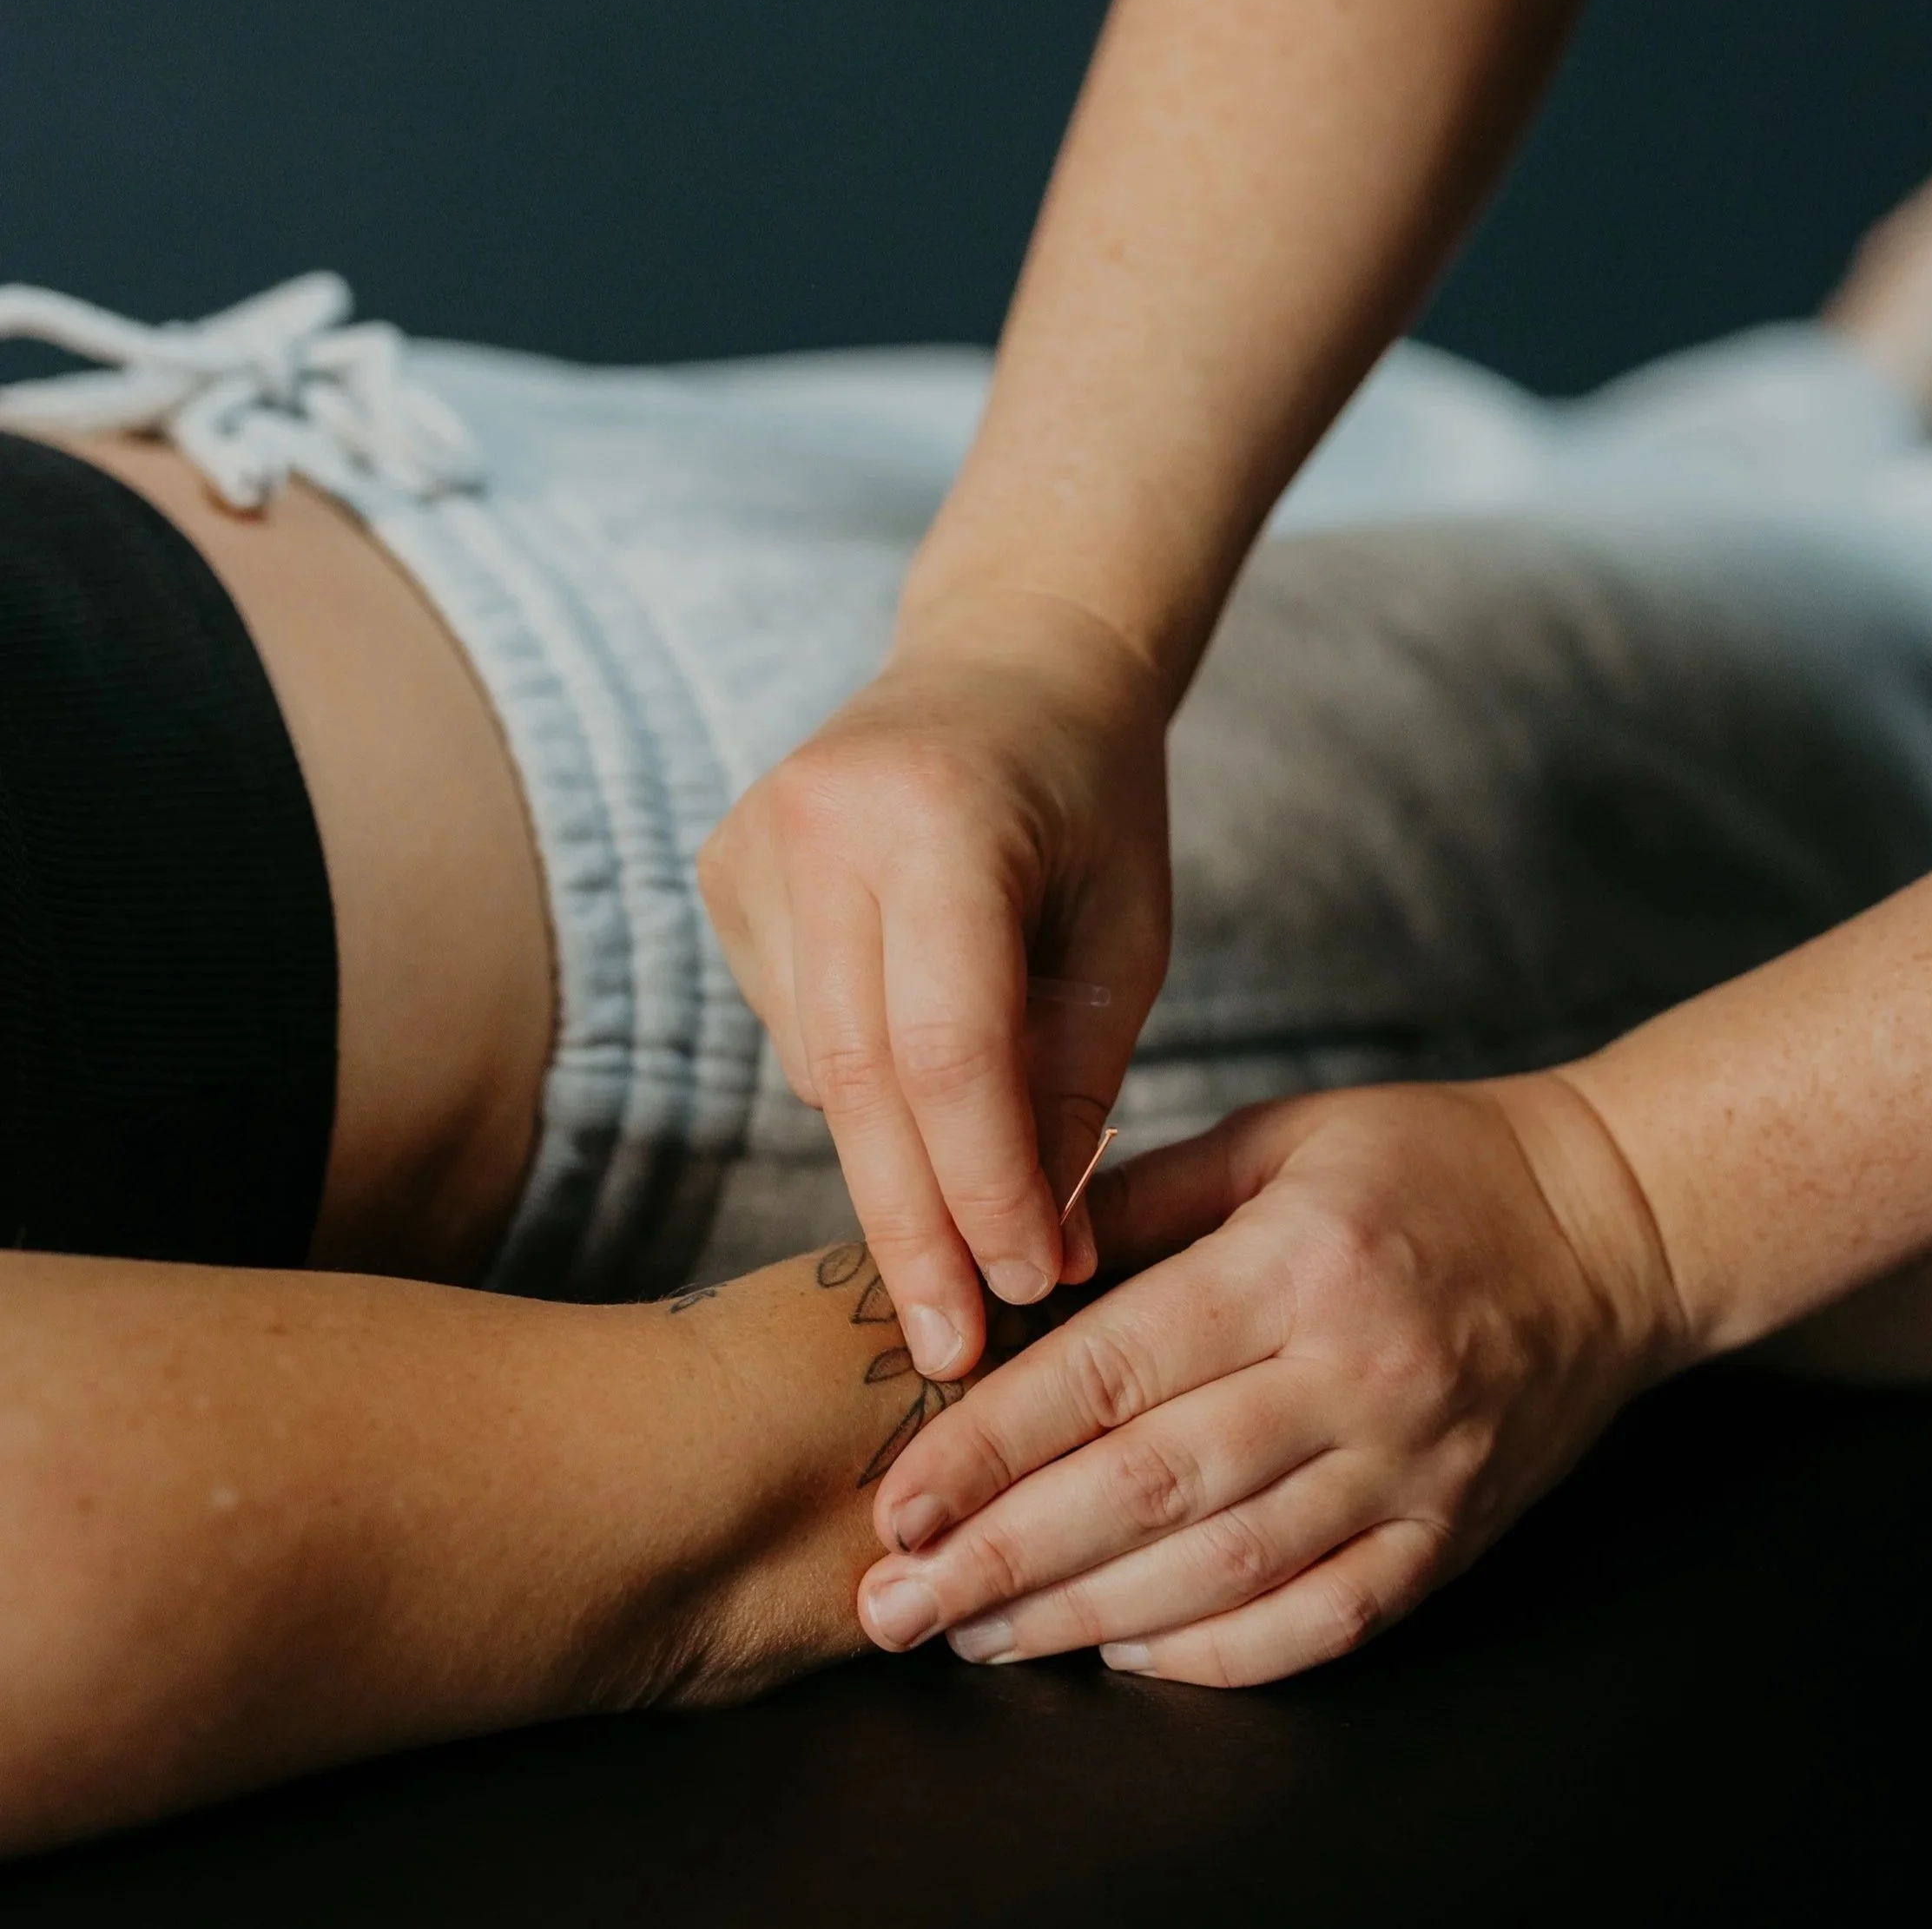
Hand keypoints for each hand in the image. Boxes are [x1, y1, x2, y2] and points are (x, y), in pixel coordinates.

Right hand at [697, 594, 1170, 1379]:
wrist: (1006, 664)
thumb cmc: (1092, 806)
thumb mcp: (1124, 937)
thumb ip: (1072, 1086)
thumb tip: (1040, 1254)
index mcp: (939, 817)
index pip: (947, 1048)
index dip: (986, 1187)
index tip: (1031, 1288)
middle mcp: (817, 823)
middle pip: (857, 1079)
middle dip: (916, 1227)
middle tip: (954, 1351)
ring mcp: (751, 843)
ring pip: (820, 1071)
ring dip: (896, 1158)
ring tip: (974, 1195)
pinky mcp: (723, 870)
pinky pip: (794, 1031)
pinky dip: (862, 1082)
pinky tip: (914, 1052)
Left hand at [853, 1076, 1690, 1686]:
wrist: (1614, 1225)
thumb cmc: (1428, 1162)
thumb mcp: (1279, 1137)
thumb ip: (1142, 1199)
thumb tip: (1005, 1263)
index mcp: (1299, 1264)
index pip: (1116, 1369)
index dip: (993, 1445)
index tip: (897, 1498)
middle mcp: (1356, 1377)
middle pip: (1150, 1489)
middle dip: (1005, 1557)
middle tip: (894, 1601)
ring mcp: (1412, 1469)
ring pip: (1224, 1572)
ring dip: (1084, 1618)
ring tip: (976, 1635)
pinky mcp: (1449, 1534)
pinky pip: (1323, 1622)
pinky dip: (1217, 1654)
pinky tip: (1124, 1655)